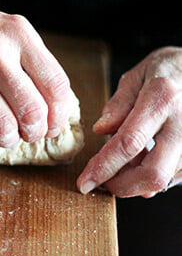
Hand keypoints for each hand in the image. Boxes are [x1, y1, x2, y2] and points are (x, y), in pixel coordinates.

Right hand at [0, 0, 71, 148]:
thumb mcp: (7, 27)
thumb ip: (29, 61)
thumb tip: (49, 108)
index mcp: (18, 35)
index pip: (56, 86)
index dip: (58, 116)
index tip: (51, 125)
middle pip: (32, 112)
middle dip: (34, 133)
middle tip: (27, 132)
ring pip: (3, 128)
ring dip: (7, 139)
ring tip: (3, 134)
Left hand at [78, 46, 181, 196]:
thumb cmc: (171, 69)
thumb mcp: (139, 75)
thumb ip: (119, 103)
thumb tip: (101, 130)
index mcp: (163, 98)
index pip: (128, 143)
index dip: (103, 167)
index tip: (84, 182)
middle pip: (153, 173)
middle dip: (122, 186)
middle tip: (102, 183)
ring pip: (165, 179)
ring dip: (136, 181)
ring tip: (122, 164)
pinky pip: (176, 176)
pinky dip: (153, 176)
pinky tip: (143, 161)